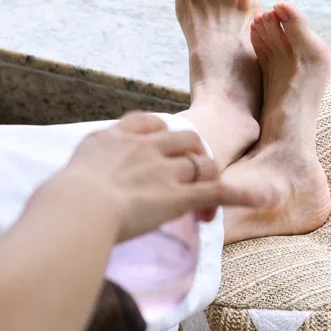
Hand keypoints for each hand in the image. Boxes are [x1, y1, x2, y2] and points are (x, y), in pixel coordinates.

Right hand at [59, 112, 270, 240]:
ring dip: (209, 181)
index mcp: (118, 136)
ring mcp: (166, 170)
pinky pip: (218, 193)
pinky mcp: (180, 196)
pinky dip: (245, 196)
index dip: (164, 135)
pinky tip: (267, 198)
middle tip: (191, 181)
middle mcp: (147, 147)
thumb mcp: (70, 171)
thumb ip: (85, 169)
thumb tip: (79, 185)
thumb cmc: (62, 198)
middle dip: (195, 157)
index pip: (151, 122)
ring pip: (202, 165)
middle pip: (186, 139)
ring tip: (205, 208)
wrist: (76, 207)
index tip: (166, 145)